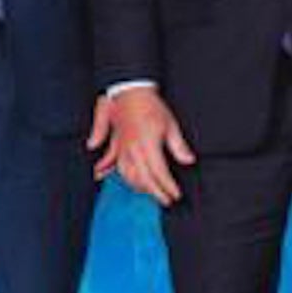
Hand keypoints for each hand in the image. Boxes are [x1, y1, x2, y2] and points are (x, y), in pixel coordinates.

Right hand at [97, 88, 195, 205]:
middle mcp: (132, 150)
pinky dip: (106, 170)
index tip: (175, 195)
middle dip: (155, 193)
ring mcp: (121, 147)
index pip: (159, 174)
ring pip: (126, 174)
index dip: (168, 187)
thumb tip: (189, 161)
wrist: (131, 92)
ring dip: (137, 186)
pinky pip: (110, 161)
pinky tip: (102, 176)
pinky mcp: (114, 143)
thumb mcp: (171, 125)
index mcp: (148, 146)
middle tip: (165, 200)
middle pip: (143, 179)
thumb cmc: (151, 107)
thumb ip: (178, 146)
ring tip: (148, 192)